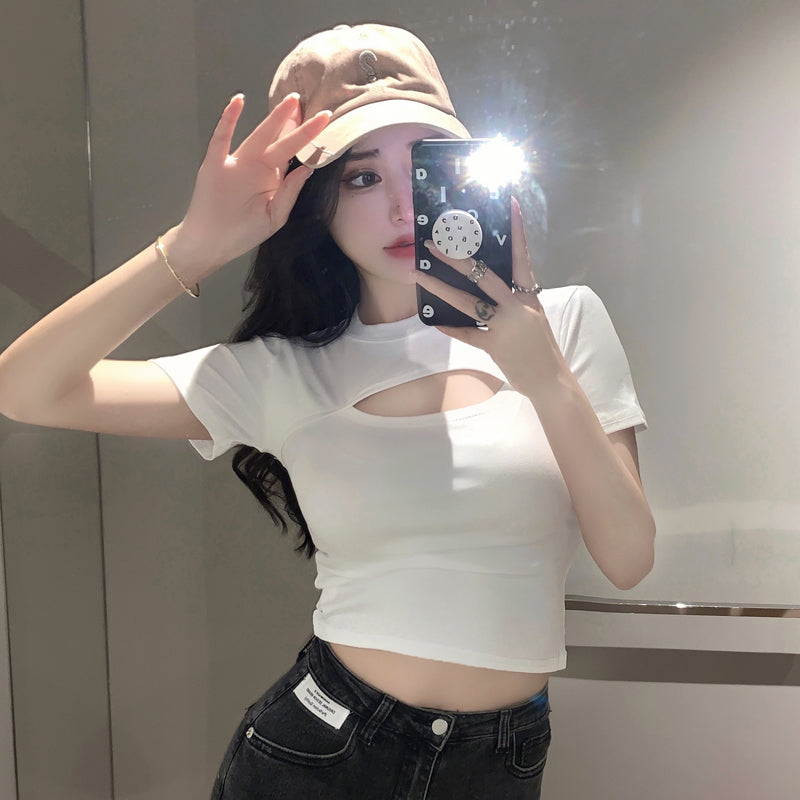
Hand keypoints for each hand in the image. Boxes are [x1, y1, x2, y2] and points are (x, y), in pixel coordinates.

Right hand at [170, 93, 330, 276]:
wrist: (211, 244)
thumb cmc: (243, 232)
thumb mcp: (274, 217)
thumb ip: (290, 193)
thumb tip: (307, 169)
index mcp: (272, 178)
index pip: (292, 153)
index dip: (306, 137)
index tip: (323, 121)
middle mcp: (257, 165)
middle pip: (279, 139)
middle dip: (294, 122)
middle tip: (311, 103)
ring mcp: (236, 162)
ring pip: (258, 135)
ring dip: (273, 118)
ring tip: (291, 101)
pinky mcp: (215, 163)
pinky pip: (222, 138)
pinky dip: (228, 120)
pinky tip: (238, 101)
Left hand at [413, 196, 564, 396]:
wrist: (552, 380)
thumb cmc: (541, 348)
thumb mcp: (533, 317)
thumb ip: (514, 300)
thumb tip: (487, 287)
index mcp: (528, 296)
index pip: (521, 256)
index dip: (517, 230)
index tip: (510, 203)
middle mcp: (517, 306)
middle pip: (483, 275)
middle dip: (456, 258)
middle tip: (434, 243)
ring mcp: (505, 326)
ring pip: (468, 302)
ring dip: (440, 287)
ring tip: (419, 275)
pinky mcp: (495, 346)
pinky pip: (468, 334)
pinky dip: (450, 329)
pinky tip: (434, 323)